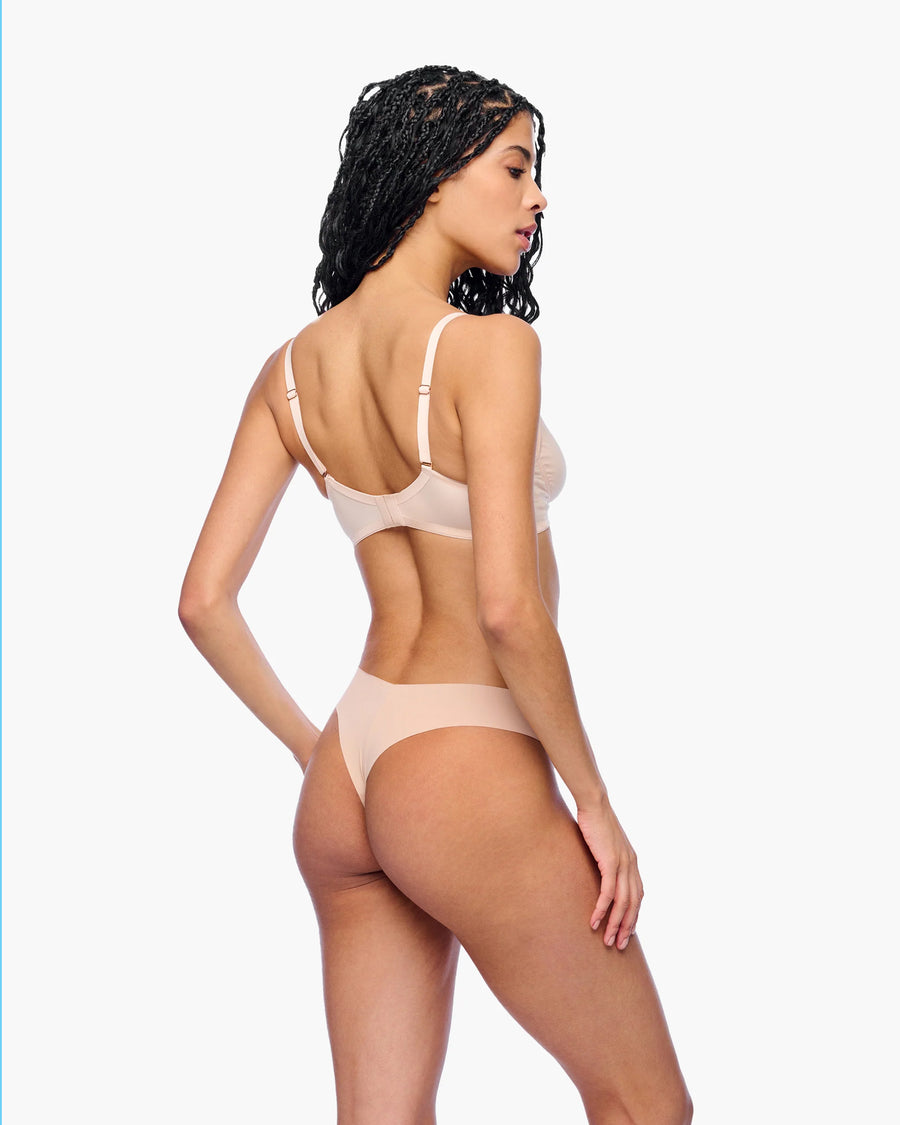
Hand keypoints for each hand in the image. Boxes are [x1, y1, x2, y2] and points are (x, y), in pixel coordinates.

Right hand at [576, 797, 642, 949]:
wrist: (594, 802)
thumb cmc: (595, 820)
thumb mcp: (605, 843)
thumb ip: (606, 857)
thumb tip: (599, 869)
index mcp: (632, 861)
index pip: (638, 895)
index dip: (634, 915)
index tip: (626, 931)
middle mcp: (631, 865)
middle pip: (634, 904)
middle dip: (627, 927)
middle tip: (618, 945)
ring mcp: (622, 864)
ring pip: (623, 903)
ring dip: (615, 924)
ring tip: (607, 940)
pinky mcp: (610, 862)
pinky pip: (608, 893)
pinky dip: (602, 909)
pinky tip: (594, 921)